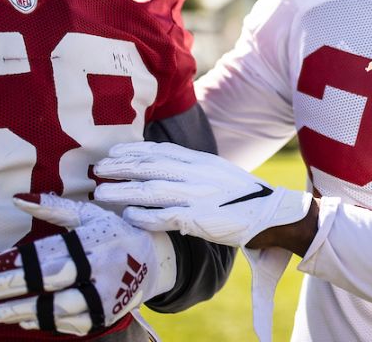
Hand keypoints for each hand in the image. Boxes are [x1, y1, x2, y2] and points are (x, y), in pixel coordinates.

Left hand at [0, 193, 175, 335]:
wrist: (153, 262)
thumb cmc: (112, 233)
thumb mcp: (89, 215)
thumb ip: (53, 208)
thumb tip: (16, 198)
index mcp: (98, 237)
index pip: (55, 250)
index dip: (24, 259)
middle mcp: (104, 266)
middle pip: (55, 278)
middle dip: (18, 285)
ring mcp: (107, 294)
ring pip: (63, 306)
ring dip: (28, 311)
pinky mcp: (107, 315)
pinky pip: (73, 323)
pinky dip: (47, 324)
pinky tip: (25, 320)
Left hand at [95, 141, 313, 250]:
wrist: (273, 214)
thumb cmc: (243, 196)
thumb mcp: (218, 172)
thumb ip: (192, 169)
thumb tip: (164, 168)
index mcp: (201, 161)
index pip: (160, 151)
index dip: (133, 151)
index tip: (112, 153)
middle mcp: (197, 174)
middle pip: (151, 167)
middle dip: (121, 168)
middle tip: (97, 169)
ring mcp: (198, 196)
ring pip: (152, 191)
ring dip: (123, 192)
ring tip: (101, 193)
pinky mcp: (201, 219)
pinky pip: (167, 217)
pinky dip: (145, 217)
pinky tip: (128, 217)